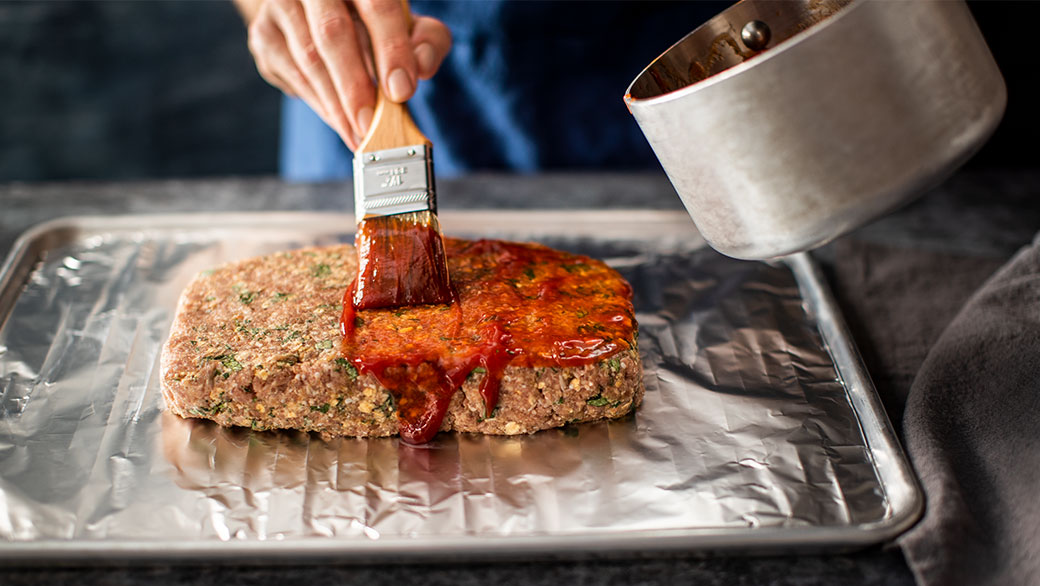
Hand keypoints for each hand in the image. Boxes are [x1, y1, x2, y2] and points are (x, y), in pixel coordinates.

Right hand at [238, 0, 451, 149]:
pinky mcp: (264, 35)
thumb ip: (427, 41)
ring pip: (307, 59)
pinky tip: (339, 122)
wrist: (321, 12)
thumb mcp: (410, 24)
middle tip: (370, 126)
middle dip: (354, 86)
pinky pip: (292, 75)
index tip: (401, 91)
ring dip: (335, 105)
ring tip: (358, 135)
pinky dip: (319, 104)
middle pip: (332, 33)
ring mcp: (281, 6)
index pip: (377, 6)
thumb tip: (422, 67)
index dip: (391, 48)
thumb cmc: (375, 21)